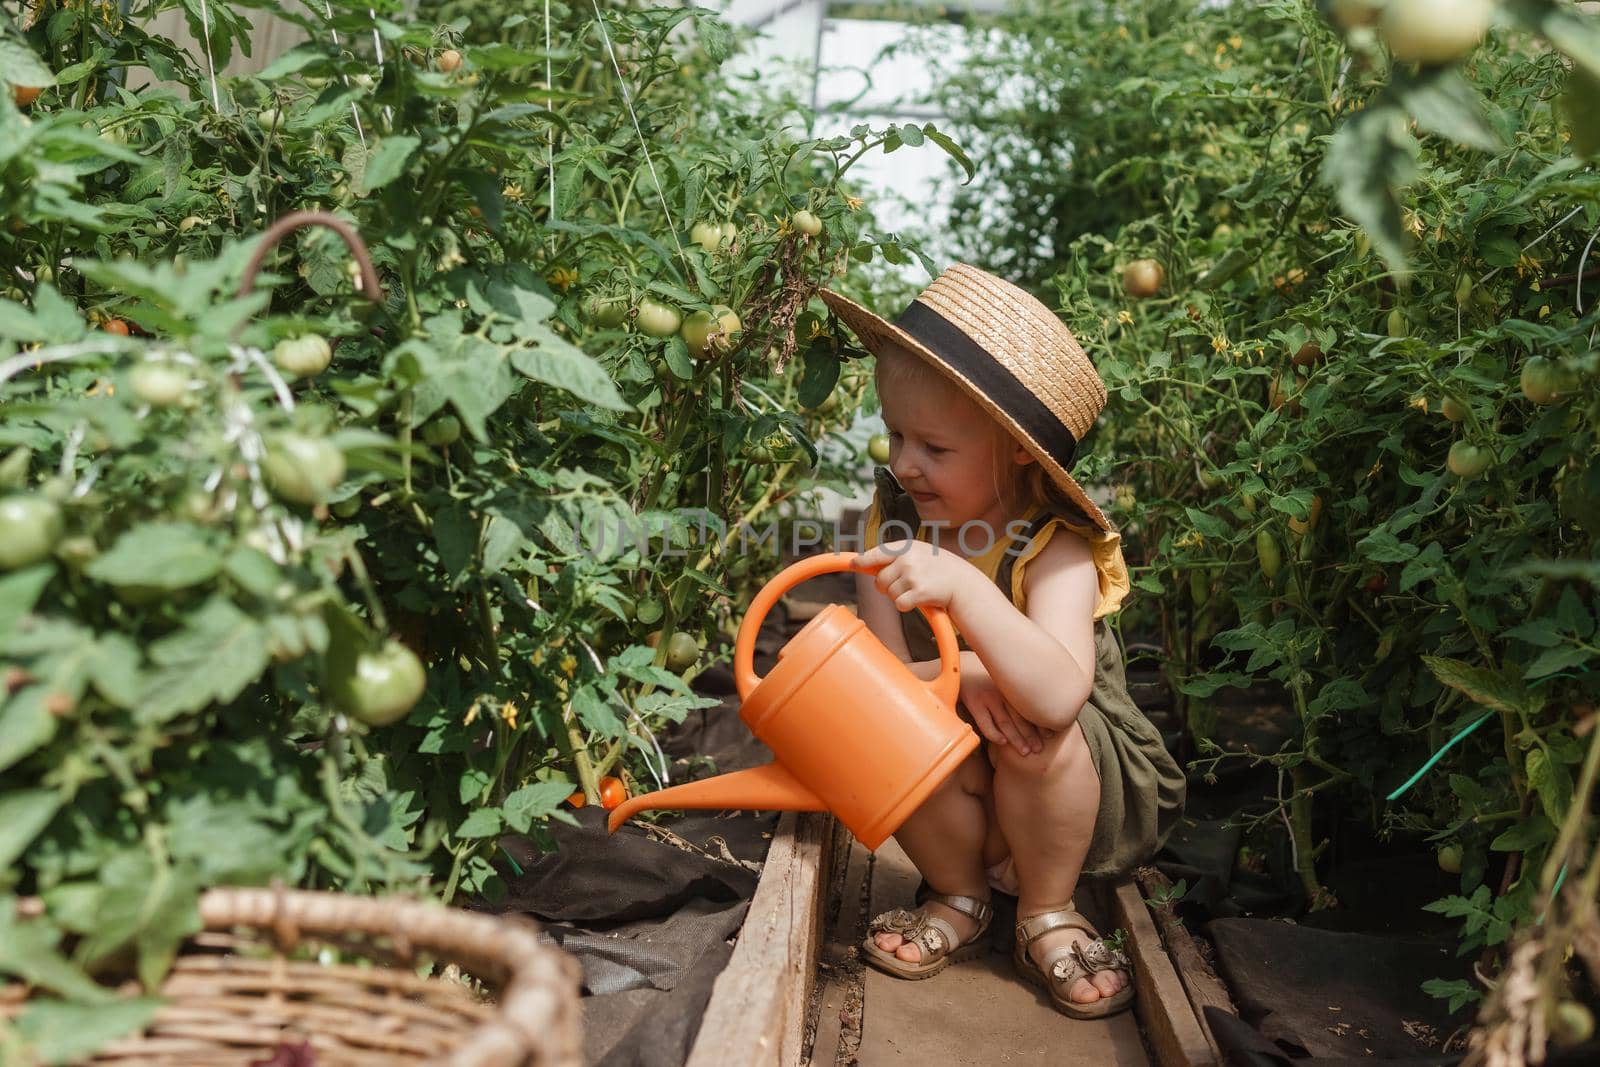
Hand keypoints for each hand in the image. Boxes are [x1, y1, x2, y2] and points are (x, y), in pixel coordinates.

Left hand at [852, 541, 978, 614]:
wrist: (964, 584)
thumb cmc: (941, 570)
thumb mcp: (920, 553)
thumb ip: (896, 557)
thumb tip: (865, 562)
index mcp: (907, 547)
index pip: (878, 553)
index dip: (863, 560)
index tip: (854, 563)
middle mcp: (907, 559)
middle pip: (880, 579)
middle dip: (886, 586)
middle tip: (904, 586)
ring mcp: (913, 575)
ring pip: (889, 593)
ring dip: (899, 596)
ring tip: (917, 590)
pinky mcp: (918, 593)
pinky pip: (899, 604)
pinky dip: (906, 606)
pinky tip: (919, 600)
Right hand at [959, 662, 1047, 754]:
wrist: (958, 668)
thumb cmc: (982, 679)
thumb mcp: (1000, 682)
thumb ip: (1012, 694)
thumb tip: (1036, 712)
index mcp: (1011, 686)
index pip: (1030, 706)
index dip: (1041, 722)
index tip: (1050, 735)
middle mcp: (1002, 690)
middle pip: (1021, 716)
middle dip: (1031, 734)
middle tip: (1039, 749)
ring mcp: (988, 696)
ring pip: (1005, 721)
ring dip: (1016, 738)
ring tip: (1025, 752)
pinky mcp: (973, 701)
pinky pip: (985, 722)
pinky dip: (994, 733)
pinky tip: (1002, 742)